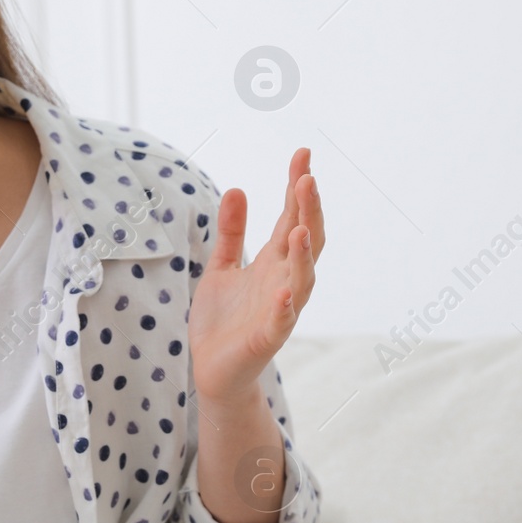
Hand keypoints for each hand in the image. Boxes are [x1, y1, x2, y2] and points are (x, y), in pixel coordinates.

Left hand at [189, 148, 322, 403]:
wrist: (213, 369)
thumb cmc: (223, 319)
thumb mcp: (221, 267)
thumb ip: (231, 232)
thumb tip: (236, 188)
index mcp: (273, 262)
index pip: (291, 216)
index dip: (297, 187)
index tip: (303, 154)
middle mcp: (284, 281)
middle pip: (305, 240)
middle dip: (307, 210)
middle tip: (307, 178)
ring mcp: (280, 309)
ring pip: (301, 278)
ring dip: (302, 254)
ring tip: (299, 227)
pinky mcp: (267, 337)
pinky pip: (281, 321)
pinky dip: (285, 307)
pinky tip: (284, 291)